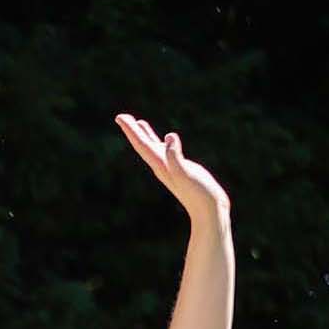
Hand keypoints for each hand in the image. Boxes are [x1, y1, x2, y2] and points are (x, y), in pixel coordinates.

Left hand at [117, 114, 226, 231]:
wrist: (209, 210)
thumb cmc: (199, 194)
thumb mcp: (186, 173)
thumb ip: (175, 157)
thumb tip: (169, 137)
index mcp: (160, 165)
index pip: (142, 144)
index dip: (131, 130)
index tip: (120, 117)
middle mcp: (162, 166)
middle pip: (143, 144)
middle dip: (132, 130)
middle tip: (121, 117)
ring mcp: (171, 168)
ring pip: (154, 147)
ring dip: (145, 135)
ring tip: (137, 123)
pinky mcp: (181, 169)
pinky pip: (167, 152)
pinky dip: (162, 143)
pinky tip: (165, 139)